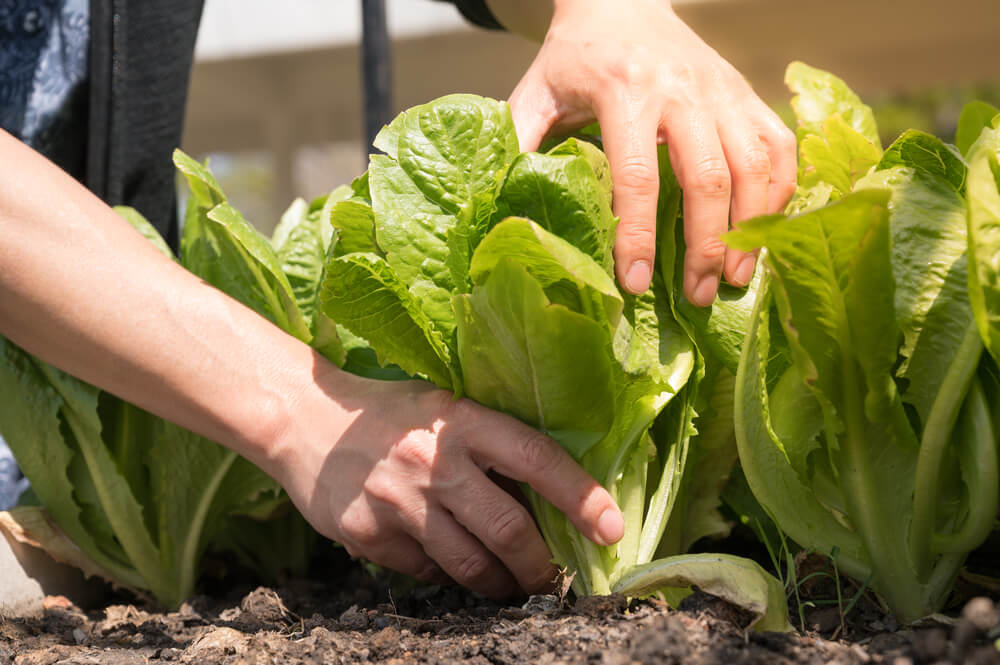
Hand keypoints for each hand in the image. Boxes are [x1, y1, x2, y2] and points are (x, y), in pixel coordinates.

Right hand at [269, 370, 623, 598]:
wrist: (302, 418)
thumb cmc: (390, 412)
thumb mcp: (444, 407)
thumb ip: (490, 446)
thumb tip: (547, 503)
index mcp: (462, 420)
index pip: (537, 459)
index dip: (581, 497)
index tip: (611, 530)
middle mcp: (432, 460)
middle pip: (508, 530)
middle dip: (541, 565)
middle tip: (552, 577)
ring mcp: (397, 501)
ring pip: (470, 565)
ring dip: (501, 583)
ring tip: (512, 583)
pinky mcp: (367, 534)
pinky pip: (426, 572)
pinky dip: (447, 574)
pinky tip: (450, 561)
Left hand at [507, 0, 796, 303]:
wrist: (623, 0)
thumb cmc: (575, 56)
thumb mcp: (536, 92)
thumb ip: (519, 142)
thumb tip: (501, 203)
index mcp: (623, 91)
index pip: (636, 175)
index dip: (639, 235)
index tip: (635, 283)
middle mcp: (682, 89)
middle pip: (706, 178)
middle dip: (705, 245)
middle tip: (699, 298)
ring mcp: (722, 90)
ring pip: (754, 165)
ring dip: (750, 229)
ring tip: (735, 279)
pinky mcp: (746, 93)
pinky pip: (779, 146)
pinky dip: (779, 193)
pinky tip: (763, 232)